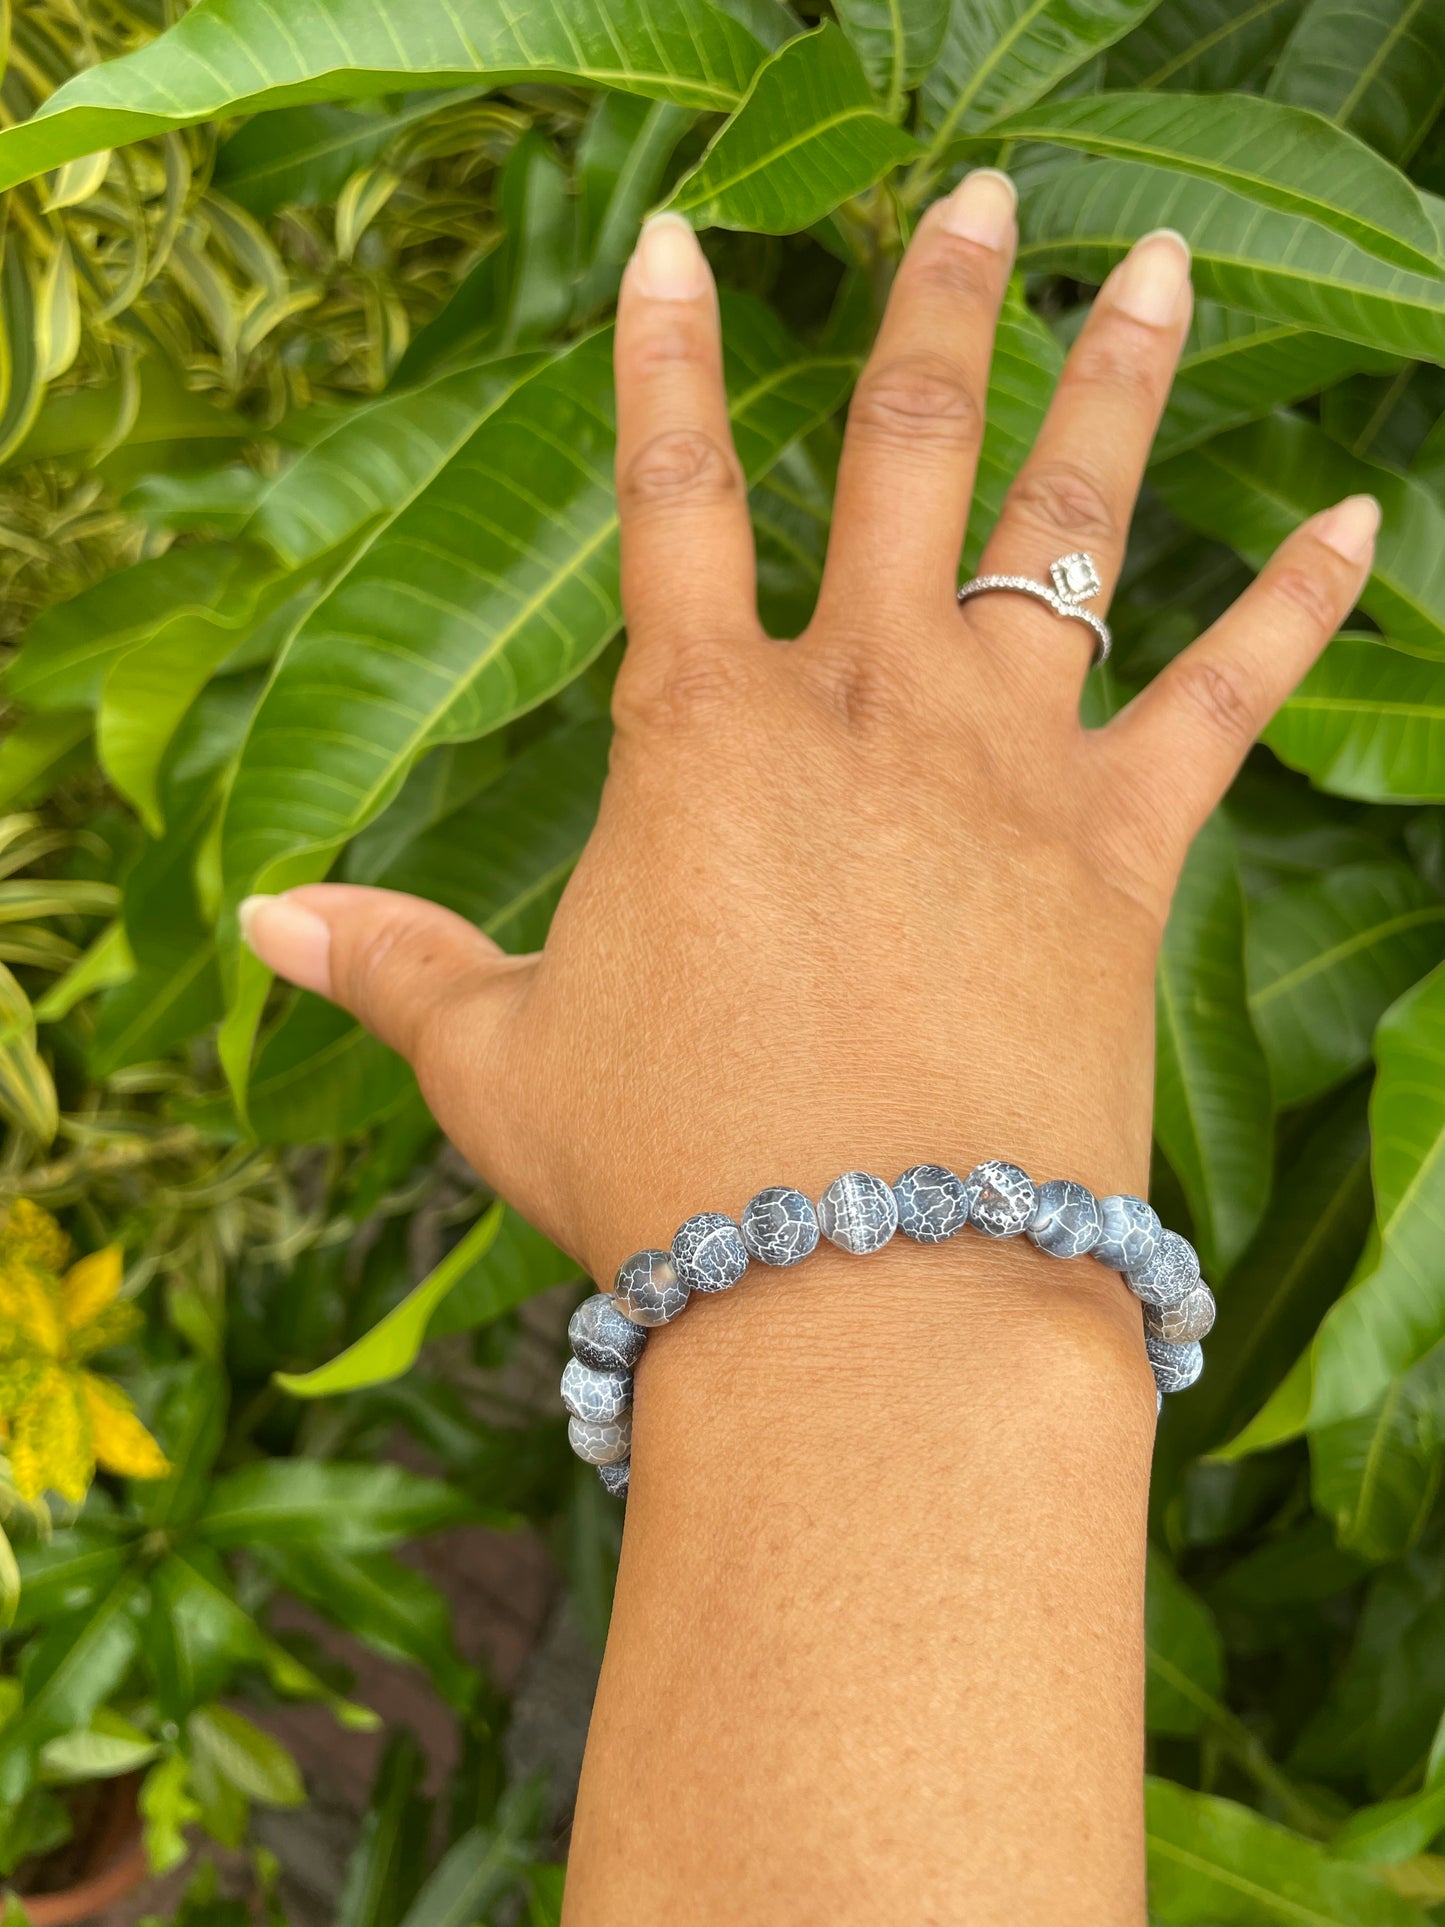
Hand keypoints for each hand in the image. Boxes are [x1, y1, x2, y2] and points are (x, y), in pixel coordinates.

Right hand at [240, 170, 1377, 1289]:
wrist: (862, 1288)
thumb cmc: (667, 1175)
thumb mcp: (497, 1060)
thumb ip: (391, 965)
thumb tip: (262, 921)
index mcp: (699, 733)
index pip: (665, 494)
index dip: (664, 359)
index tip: (682, 243)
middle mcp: (859, 706)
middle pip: (899, 451)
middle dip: (934, 306)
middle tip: (972, 196)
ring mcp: (1003, 765)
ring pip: (1068, 526)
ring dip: (1113, 383)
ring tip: (1157, 264)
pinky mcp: (1119, 851)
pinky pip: (1227, 694)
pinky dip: (1298, 602)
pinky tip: (1360, 514)